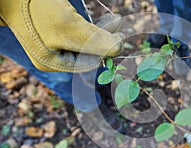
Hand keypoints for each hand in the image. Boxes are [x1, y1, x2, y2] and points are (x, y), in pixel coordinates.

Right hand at [0, 0, 123, 71]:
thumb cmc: (37, 10)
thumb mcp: (69, 28)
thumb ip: (94, 42)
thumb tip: (119, 48)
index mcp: (53, 63)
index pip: (88, 63)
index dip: (106, 52)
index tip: (120, 38)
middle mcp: (54, 55)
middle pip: (88, 52)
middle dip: (105, 40)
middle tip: (119, 28)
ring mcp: (55, 41)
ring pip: (86, 40)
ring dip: (103, 31)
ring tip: (116, 21)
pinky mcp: (57, 28)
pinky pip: (81, 30)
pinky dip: (94, 25)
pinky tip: (107, 21)